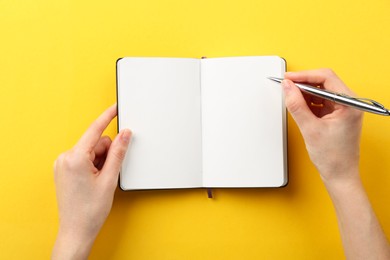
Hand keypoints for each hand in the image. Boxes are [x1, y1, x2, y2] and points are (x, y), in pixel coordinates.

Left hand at [52, 105, 130, 259]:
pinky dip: (94, 164)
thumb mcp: (109, 179)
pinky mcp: (64, 170)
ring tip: (101, 180)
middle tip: (109, 172)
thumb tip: (125, 134)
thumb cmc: (90, 210)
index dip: (107, 117)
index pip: (94, 130)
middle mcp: (65, 158)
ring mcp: (62, 164)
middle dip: (107, 153)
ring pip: (91, 151)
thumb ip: (118, 152)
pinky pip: (84, 158)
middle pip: (95, 142)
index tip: (116, 108)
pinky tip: (95, 180)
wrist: (76, 230)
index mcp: (74, 158)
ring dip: (101, 161)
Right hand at [282, 69, 362, 183]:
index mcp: (349, 104)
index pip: (326, 78)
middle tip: (286, 86)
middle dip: (303, 83)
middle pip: (324, 82)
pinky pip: (320, 101)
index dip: (304, 75)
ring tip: (291, 98)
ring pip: (321, 91)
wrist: (339, 174)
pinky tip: (299, 106)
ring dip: (305, 93)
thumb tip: (288, 88)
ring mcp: (343, 108)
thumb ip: (297, 105)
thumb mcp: (310, 129)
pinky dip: (308, 102)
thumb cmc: (333, 157)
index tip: (288, 78)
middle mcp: (349, 103)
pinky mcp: (336, 114)